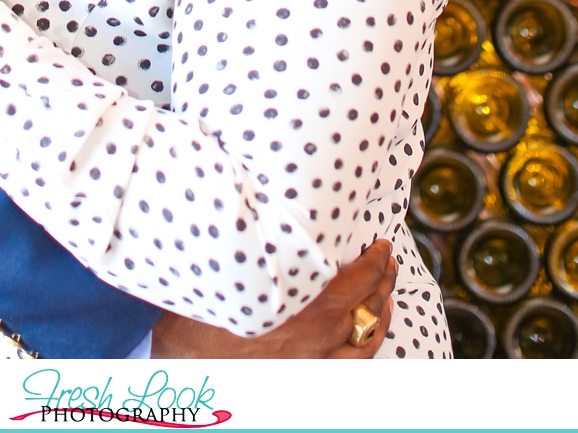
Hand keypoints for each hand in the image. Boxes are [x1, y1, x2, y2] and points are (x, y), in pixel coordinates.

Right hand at [150, 240, 395, 360]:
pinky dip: (369, 342)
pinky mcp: (307, 373)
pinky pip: (353, 362)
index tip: (382, 246)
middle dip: (383, 279)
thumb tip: (271, 204)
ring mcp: (316, 355)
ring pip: (367, 333)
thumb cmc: (207, 304)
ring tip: (388, 292)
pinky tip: (372, 331)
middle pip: (368, 302)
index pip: (360, 276)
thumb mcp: (236, 259)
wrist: (188, 357)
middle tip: (389, 261)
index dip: (377, 259)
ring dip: (382, 309)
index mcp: (307, 293)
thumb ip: (263, 238)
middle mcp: (319, 327)